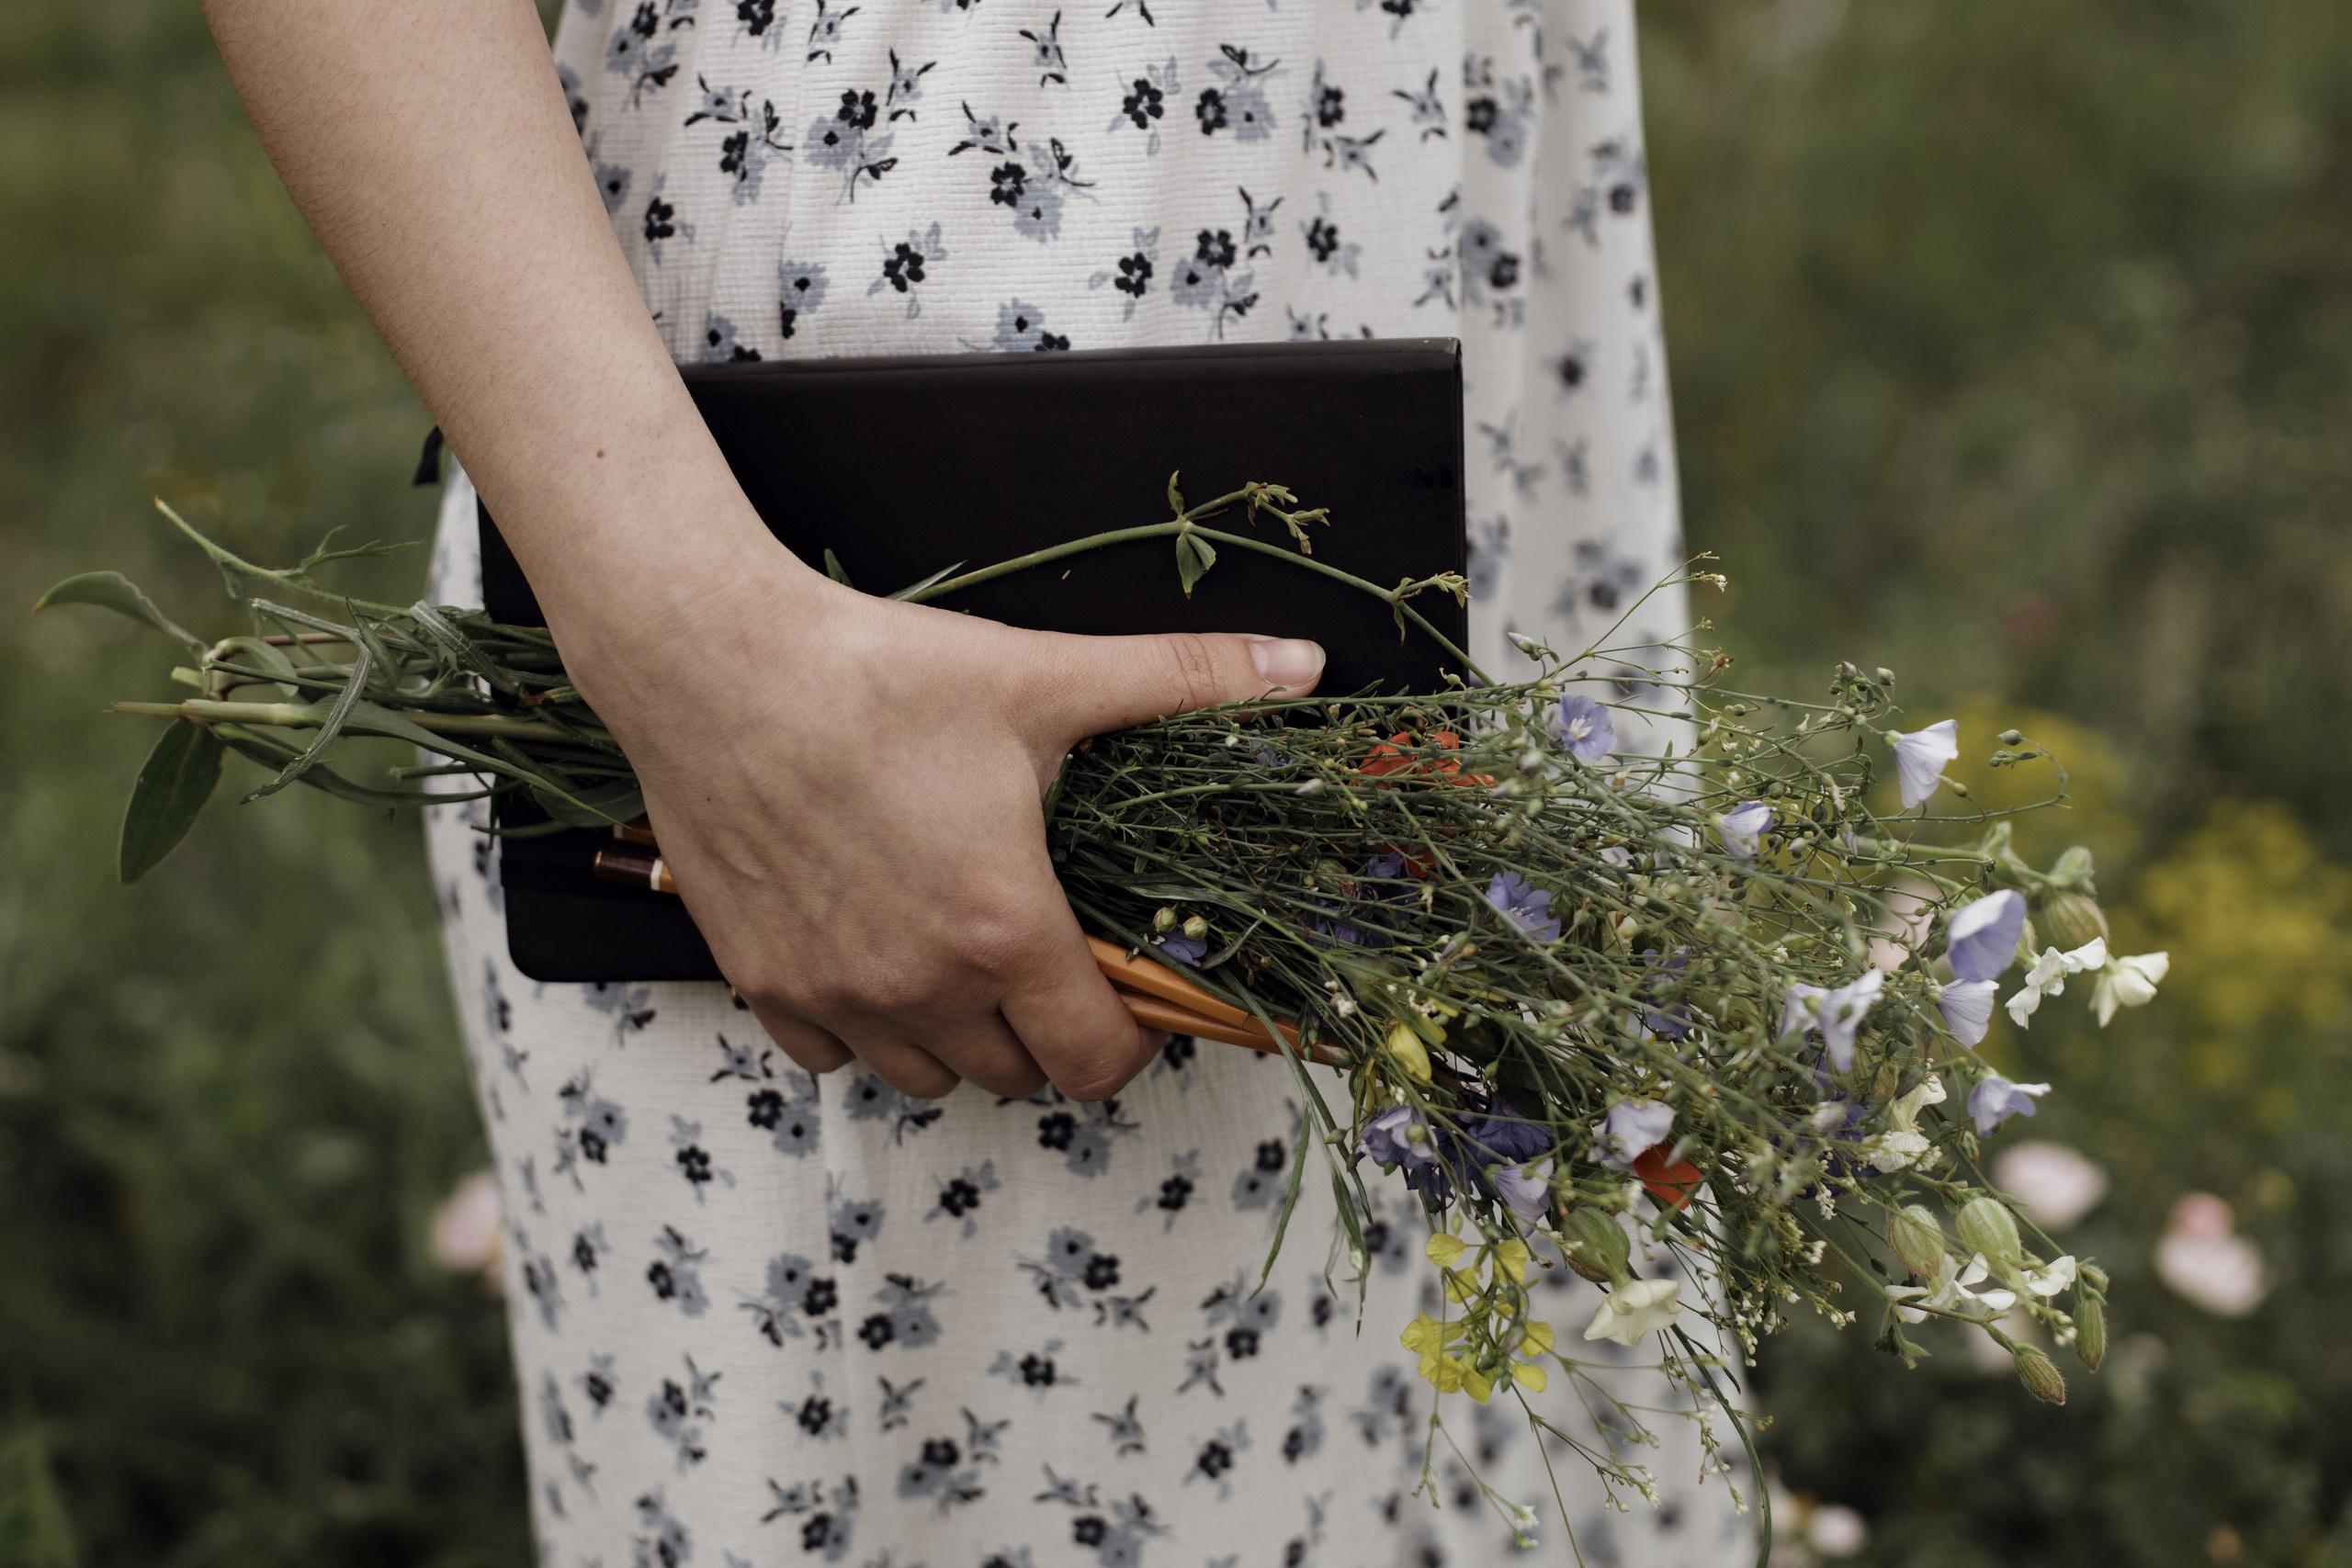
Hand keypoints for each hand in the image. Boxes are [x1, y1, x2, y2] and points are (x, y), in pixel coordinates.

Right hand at [558, 530, 1323, 1102]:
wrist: (712, 662)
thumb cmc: (879, 673)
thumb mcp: (1045, 677)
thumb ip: (1182, 681)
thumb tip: (1305, 667)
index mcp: (1004, 931)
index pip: (1097, 1063)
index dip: (1131, 1039)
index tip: (1129, 991)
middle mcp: (919, 988)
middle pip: (1016, 1076)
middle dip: (1048, 1030)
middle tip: (1051, 955)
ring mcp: (833, 993)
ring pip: (924, 1077)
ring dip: (960, 1037)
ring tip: (966, 956)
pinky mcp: (760, 979)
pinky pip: (831, 1052)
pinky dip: (863, 1024)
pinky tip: (873, 948)